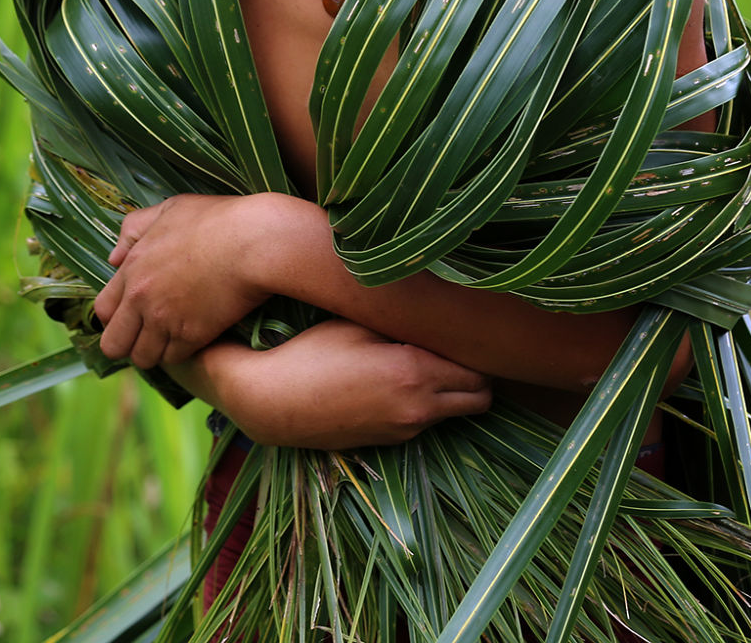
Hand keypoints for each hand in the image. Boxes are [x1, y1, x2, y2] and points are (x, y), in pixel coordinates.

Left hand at [94, 194, 270, 367]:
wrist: (256, 242)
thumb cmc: (219, 219)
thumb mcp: (172, 208)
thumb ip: (136, 228)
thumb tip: (114, 257)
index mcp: (134, 267)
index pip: (103, 309)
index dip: (115, 317)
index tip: (131, 317)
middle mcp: (142, 298)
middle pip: (113, 344)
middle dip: (127, 343)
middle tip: (146, 335)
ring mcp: (166, 320)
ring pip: (143, 358)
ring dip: (155, 351)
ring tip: (172, 338)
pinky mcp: (193, 336)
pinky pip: (174, 359)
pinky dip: (182, 353)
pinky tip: (195, 337)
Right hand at [197, 320, 491, 448]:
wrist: (270, 403)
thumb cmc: (312, 352)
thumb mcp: (360, 323)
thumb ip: (406, 321)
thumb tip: (440, 308)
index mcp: (416, 375)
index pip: (480, 371)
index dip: (478, 349)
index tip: (468, 329)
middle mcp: (419, 410)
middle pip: (480, 399)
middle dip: (476, 374)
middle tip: (455, 344)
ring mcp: (404, 431)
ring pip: (453, 411)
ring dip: (450, 389)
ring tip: (422, 358)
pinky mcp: (387, 443)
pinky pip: (424, 421)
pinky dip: (424, 403)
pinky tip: (395, 380)